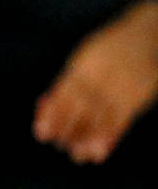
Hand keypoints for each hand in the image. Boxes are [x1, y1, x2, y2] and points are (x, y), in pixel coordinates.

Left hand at [34, 1, 157, 164]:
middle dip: (69, 129)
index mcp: (85, 64)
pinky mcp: (138, 94)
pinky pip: (123, 118)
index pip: (65, 93)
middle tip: (61, 147)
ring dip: (90, 139)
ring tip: (79, 156)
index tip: (42, 134)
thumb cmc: (109, 49)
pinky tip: (101, 152)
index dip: (53, 115)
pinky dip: (111, 136)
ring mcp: (122, 85)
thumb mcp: (86, 58)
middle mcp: (102, 75)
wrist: (149, 32)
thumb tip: (43, 108)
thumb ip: (67, 82)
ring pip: (103, 116)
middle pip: (82, 106)